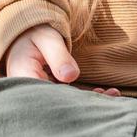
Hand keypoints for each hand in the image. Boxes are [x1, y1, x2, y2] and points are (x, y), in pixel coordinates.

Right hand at [0, 25, 122, 94]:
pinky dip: (84, 96)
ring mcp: (38, 93)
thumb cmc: (34, 33)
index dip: (69, 101)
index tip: (91, 100)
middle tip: (110, 98)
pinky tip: (103, 94)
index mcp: (23, 77)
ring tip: (113, 95)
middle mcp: (28, 91)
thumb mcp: (47, 38)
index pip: (45, 97)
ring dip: (87, 101)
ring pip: (64, 102)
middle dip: (84, 104)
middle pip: (56, 103)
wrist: (24, 33)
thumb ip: (58, 56)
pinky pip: (66, 97)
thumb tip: (71, 76)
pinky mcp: (48, 91)